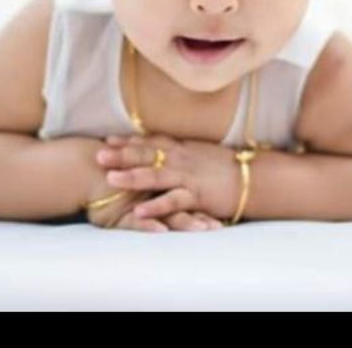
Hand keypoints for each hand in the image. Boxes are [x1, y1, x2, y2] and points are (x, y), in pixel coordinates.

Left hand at [96, 132, 240, 222]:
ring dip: (132, 177)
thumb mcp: (200, 153)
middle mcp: (182, 159)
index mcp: (182, 148)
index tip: (108, 140)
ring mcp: (188, 177)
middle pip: (147, 154)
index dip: (129, 141)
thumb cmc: (227, 166)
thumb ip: (181, 151)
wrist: (253, 177)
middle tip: (98, 154)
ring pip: (156, 175)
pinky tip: (139, 211)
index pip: (151, 141)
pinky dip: (156, 206)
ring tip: (110, 179)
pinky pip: (173, 200)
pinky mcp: (197, 195)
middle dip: (121, 154)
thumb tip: (163, 148)